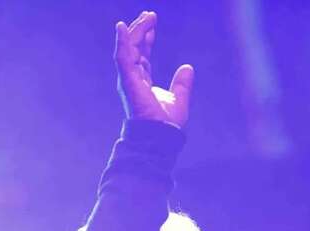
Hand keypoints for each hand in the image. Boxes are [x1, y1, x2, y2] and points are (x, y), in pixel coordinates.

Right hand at [114, 10, 193, 126]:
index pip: (142, 55)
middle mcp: (133, 79)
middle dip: (141, 30)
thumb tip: (187, 67)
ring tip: (147, 17)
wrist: (161, 137)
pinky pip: (122, 57)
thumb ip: (182, 83)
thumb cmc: (166, 125)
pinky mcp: (127, 81)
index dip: (147, 38)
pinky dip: (122, 41)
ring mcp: (128, 80)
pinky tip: (123, 27)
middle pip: (134, 48)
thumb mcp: (179, 99)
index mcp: (143, 82)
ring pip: (129, 48)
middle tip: (150, 14)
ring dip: (136, 31)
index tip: (153, 23)